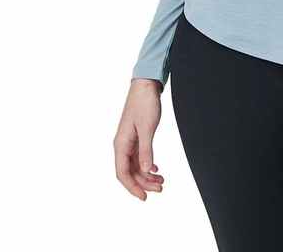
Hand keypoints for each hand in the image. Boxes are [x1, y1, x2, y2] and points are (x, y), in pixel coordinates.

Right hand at [113, 78, 165, 199]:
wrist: (146, 85)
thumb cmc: (145, 104)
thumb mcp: (147, 128)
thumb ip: (146, 151)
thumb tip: (146, 171)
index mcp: (121, 144)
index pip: (122, 173)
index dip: (132, 187)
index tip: (144, 197)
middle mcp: (122, 145)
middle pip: (130, 172)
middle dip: (144, 183)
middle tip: (161, 188)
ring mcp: (129, 141)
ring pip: (135, 165)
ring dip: (147, 175)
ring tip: (162, 180)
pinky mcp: (136, 136)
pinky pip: (139, 156)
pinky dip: (148, 164)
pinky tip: (157, 169)